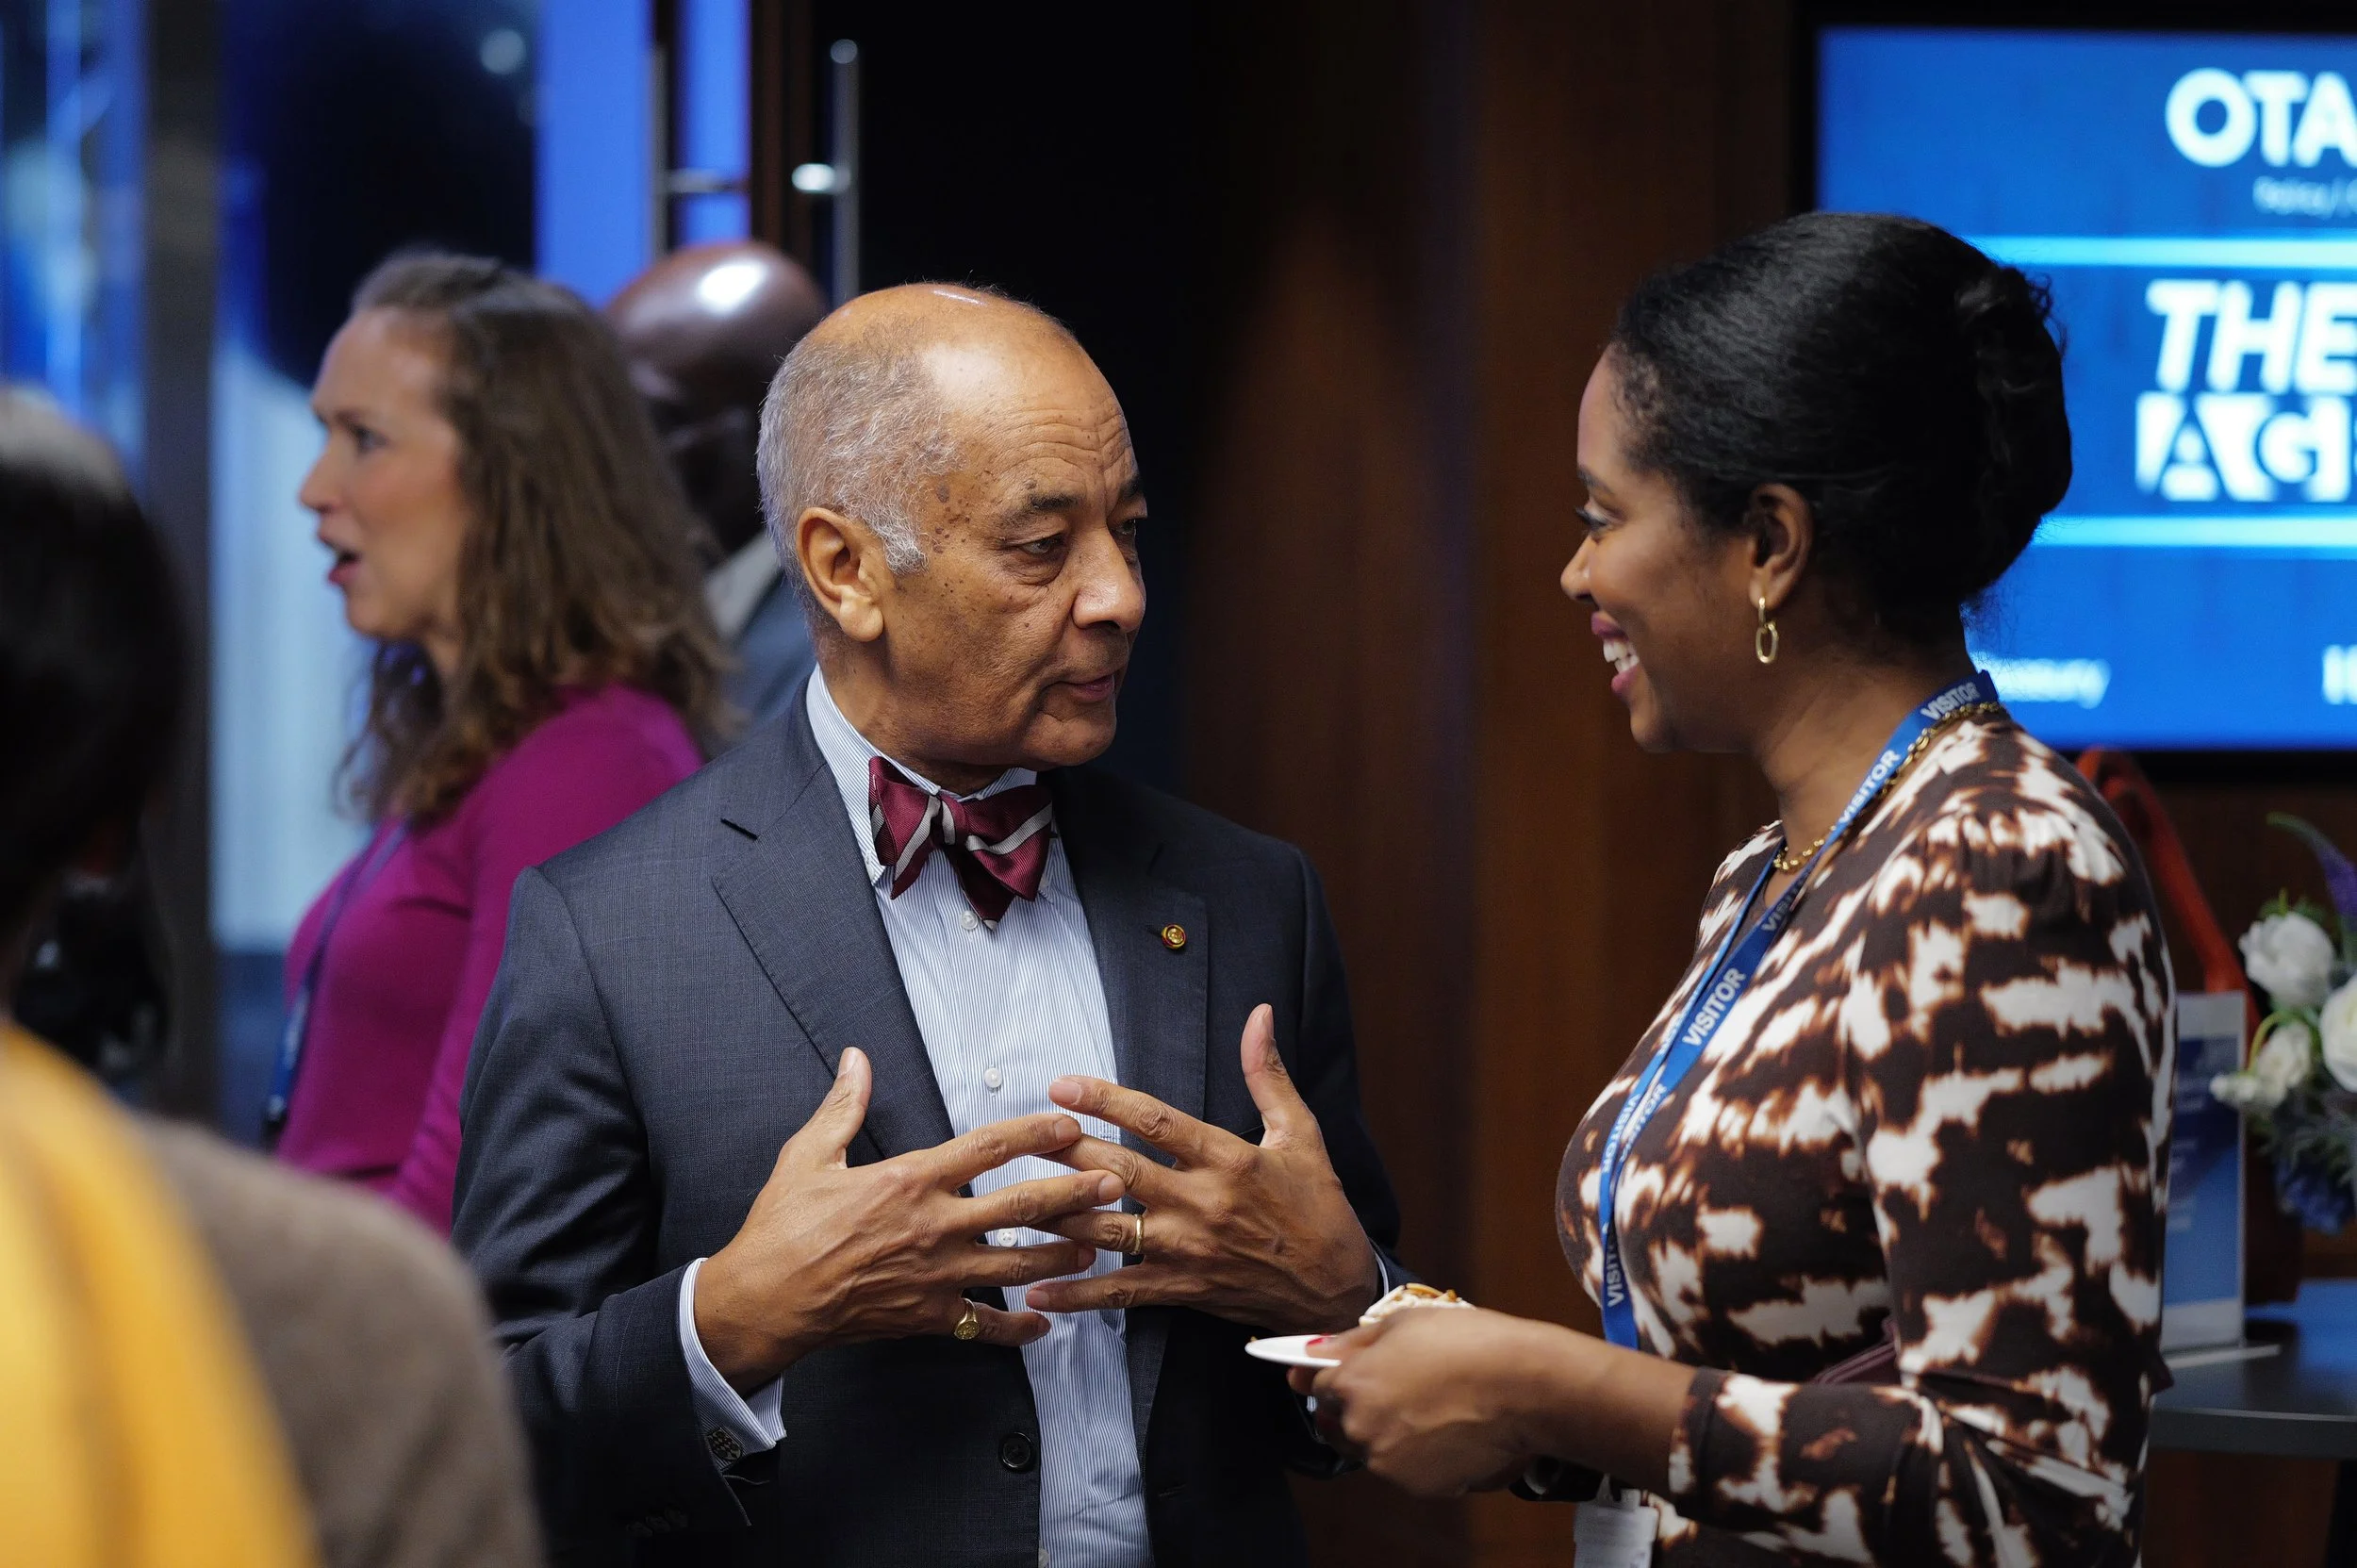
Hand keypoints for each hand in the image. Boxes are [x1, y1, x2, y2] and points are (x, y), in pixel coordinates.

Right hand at [694, 1048, 1123, 1390]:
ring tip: (1097, 1246)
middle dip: (1074, 1194)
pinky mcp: (927, 1317)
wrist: (764, 1299)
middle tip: (1114, 1185)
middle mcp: (935, 1226)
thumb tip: (856, 1058)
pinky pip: (983, 1325)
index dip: (1034, 1133)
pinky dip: (1017, 1328)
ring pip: (1017, 1266)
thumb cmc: (784, 1226)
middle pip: (1020, 1207)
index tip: (1068, 1124)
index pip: (988, 1147)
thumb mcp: (809, 1154)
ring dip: (1061, 1255)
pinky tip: (1044, 1324)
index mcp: (911, 1179)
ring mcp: (935, 1275)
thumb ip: (843, 1105)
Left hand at [1023, 1003, 1380, 1333]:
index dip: (1106, 1100)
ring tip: (1012, 1200)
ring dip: (1058, 1215)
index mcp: (1229, 1159)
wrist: (1337, 1287)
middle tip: (1023, 1133)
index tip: (1063, 1085)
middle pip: (1121, 1171)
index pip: (1156, 1121)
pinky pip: (1121, 1290)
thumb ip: (1268, 1074)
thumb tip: (1259, 1014)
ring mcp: (1188, 1249)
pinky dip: (1078, 1293)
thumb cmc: (1319, 1206)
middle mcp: (1203, 1203)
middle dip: (1067, 1151)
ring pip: (1110, 1229)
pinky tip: (1037, 1289)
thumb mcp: (1301, 1133)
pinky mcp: (1183, 1288)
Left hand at [1286, 1309, 1559, 1497]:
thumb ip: (1352, 1342)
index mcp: (1352, 1384)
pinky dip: (1416, 1456)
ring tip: (1427, 1408)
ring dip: (1386, 1433)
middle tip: (1395, 1389)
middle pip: (1337, 1423)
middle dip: (1354, 1407)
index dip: (1328, 1376)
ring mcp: (1389, 1463)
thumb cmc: (1467, 1342)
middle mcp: (1362, 1428)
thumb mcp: (1404, 1323)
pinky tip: (1445, 1431)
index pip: (1317, 1386)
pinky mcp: (1419, 1487)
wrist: (1524, 1386)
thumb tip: (1314, 1353)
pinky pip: (1404, 1470)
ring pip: (1372, 1449)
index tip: (1337, 1374)